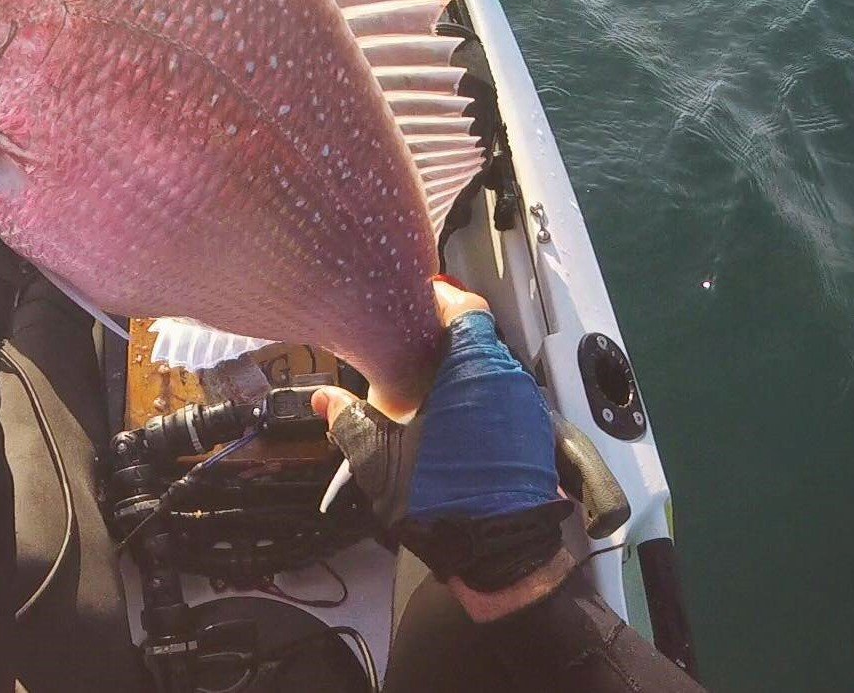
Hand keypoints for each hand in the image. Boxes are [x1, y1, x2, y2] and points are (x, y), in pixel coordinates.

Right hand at [312, 282, 572, 618]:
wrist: (502, 561)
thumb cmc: (442, 502)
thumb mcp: (378, 461)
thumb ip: (349, 420)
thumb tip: (324, 400)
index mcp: (473, 370)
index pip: (466, 305)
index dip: (438, 297)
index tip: (412, 302)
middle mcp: (507, 381)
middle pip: (477, 335)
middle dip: (440, 337)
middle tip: (404, 346)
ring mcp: (525, 409)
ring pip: (490, 366)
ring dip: (459, 368)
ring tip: (421, 384)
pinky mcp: (533, 436)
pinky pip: (502, 396)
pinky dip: (476, 394)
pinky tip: (447, 418)